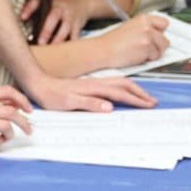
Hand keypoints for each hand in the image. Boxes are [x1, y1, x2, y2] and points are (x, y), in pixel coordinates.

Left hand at [21, 0, 92, 43]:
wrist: (83, 3)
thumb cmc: (59, 7)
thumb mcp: (49, 4)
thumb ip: (35, 12)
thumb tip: (18, 27)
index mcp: (50, 2)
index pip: (37, 2)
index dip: (29, 8)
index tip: (22, 18)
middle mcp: (60, 8)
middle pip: (53, 17)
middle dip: (47, 30)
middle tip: (40, 42)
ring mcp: (70, 16)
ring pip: (65, 28)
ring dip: (57, 40)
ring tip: (51, 50)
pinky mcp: (78, 26)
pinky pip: (75, 36)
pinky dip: (70, 44)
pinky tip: (63, 53)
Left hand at [25, 75, 157, 111]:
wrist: (38, 84)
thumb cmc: (51, 95)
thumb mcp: (69, 102)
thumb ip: (90, 104)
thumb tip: (109, 107)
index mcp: (94, 88)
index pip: (120, 92)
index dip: (136, 99)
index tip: (148, 105)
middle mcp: (96, 83)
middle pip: (124, 85)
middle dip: (140, 93)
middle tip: (152, 102)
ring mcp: (93, 84)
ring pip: (119, 84)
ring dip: (133, 90)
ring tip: (143, 97)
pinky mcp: (88, 86)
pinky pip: (111, 86)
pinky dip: (123, 89)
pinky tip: (122, 94)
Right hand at [97, 14, 169, 66]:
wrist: (103, 50)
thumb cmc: (112, 41)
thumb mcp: (129, 27)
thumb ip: (144, 29)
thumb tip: (156, 35)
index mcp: (143, 18)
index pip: (164, 23)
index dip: (161, 32)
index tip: (158, 36)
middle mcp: (147, 27)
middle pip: (165, 39)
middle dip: (158, 46)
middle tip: (147, 48)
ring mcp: (147, 38)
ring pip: (160, 50)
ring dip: (152, 54)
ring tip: (139, 52)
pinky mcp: (146, 50)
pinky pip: (153, 58)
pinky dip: (146, 60)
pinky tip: (136, 56)